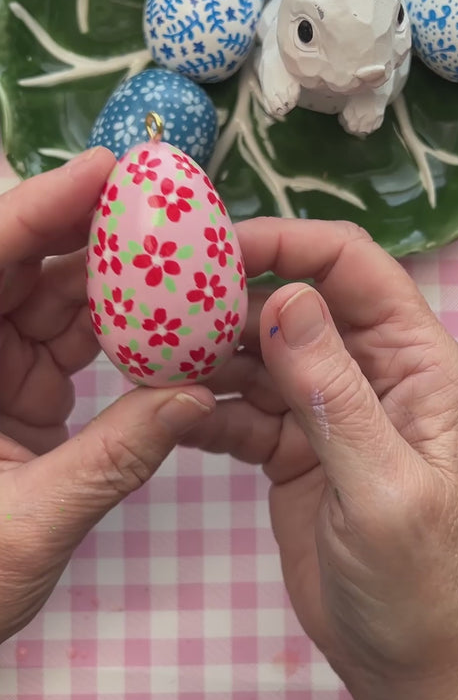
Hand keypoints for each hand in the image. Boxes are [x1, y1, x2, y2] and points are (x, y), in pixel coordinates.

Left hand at [0, 149, 213, 643]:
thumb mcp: (30, 526)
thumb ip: (114, 459)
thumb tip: (197, 397)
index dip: (39, 208)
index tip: (106, 173)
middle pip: (21, 269)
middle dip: (91, 239)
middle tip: (165, 215)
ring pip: (49, 303)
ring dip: (113, 291)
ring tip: (180, 272)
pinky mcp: (13, 391)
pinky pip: (64, 344)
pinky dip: (113, 338)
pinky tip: (161, 332)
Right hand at [184, 217, 457, 699]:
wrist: (401, 661)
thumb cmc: (415, 580)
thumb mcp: (380, 487)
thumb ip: (334, 393)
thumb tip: (286, 299)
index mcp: (414, 362)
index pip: (351, 268)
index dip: (287, 244)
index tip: (217, 251)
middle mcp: (370, 370)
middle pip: (295, 301)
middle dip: (231, 300)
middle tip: (162, 307)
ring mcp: (325, 405)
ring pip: (259, 351)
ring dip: (208, 353)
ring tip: (152, 360)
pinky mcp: (289, 442)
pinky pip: (240, 405)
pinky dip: (204, 404)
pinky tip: (169, 409)